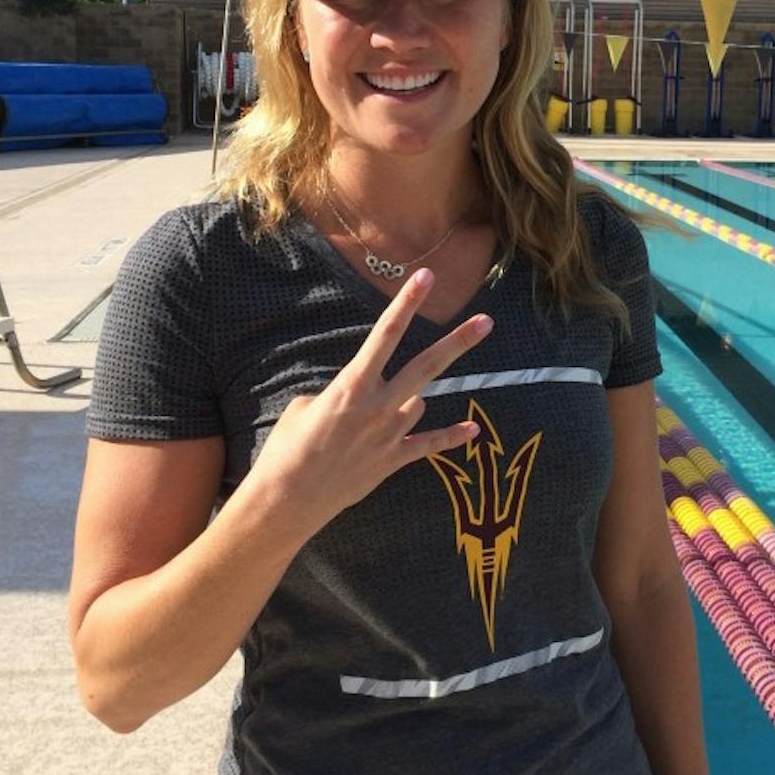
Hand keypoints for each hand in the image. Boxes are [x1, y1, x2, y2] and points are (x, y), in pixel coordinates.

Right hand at [247, 267, 490, 535]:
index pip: (386, 334)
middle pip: (427, 365)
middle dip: (458, 341)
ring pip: (418, 403)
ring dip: (406, 402)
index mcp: (352, 385)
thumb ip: (344, 392)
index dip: (406, 302)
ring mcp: (390, 435)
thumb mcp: (306, 404)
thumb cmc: (289, 446)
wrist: (288, 498)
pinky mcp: (392, 461)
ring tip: (370, 420)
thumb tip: (365, 393)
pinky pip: (429, 445)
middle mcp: (378, 406)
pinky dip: (450, 437)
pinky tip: (473, 431)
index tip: (425, 276)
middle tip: (486, 321)